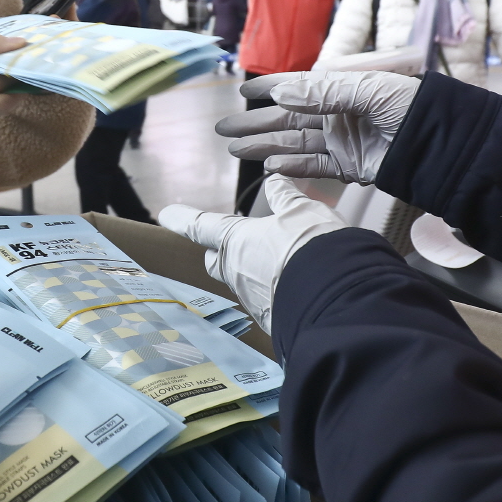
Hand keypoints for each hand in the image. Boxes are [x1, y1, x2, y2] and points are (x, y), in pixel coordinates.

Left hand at [157, 177, 349, 332]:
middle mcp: (235, 272)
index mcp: (235, 240)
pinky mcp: (272, 321)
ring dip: (259, 272)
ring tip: (288, 262)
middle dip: (221, 251)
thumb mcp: (303, 211)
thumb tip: (276, 180)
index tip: (165, 214)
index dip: (182, 218)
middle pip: (217, 260)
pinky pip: (269, 303)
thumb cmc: (313, 246)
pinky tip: (299, 288)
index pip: (199, 225)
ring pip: (245, 282)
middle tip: (237, 242)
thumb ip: (285, 196)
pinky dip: (279, 293)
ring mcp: (251, 300)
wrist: (337, 299)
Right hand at [214, 70, 419, 183]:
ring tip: (236, 149)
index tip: (244, 92)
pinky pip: (315, 167)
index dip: (271, 89)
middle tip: (224, 129)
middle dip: (256, 123)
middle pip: (289, 118)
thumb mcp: (368, 91)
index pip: (300, 88)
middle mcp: (339, 115)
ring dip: (266, 145)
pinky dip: (292, 167)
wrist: (442, 144)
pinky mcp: (350, 167)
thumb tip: (281, 93)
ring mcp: (343, 141)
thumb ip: (324, 93)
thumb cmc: (412, 108)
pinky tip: (271, 165)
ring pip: (295, 143)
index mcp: (343, 90)